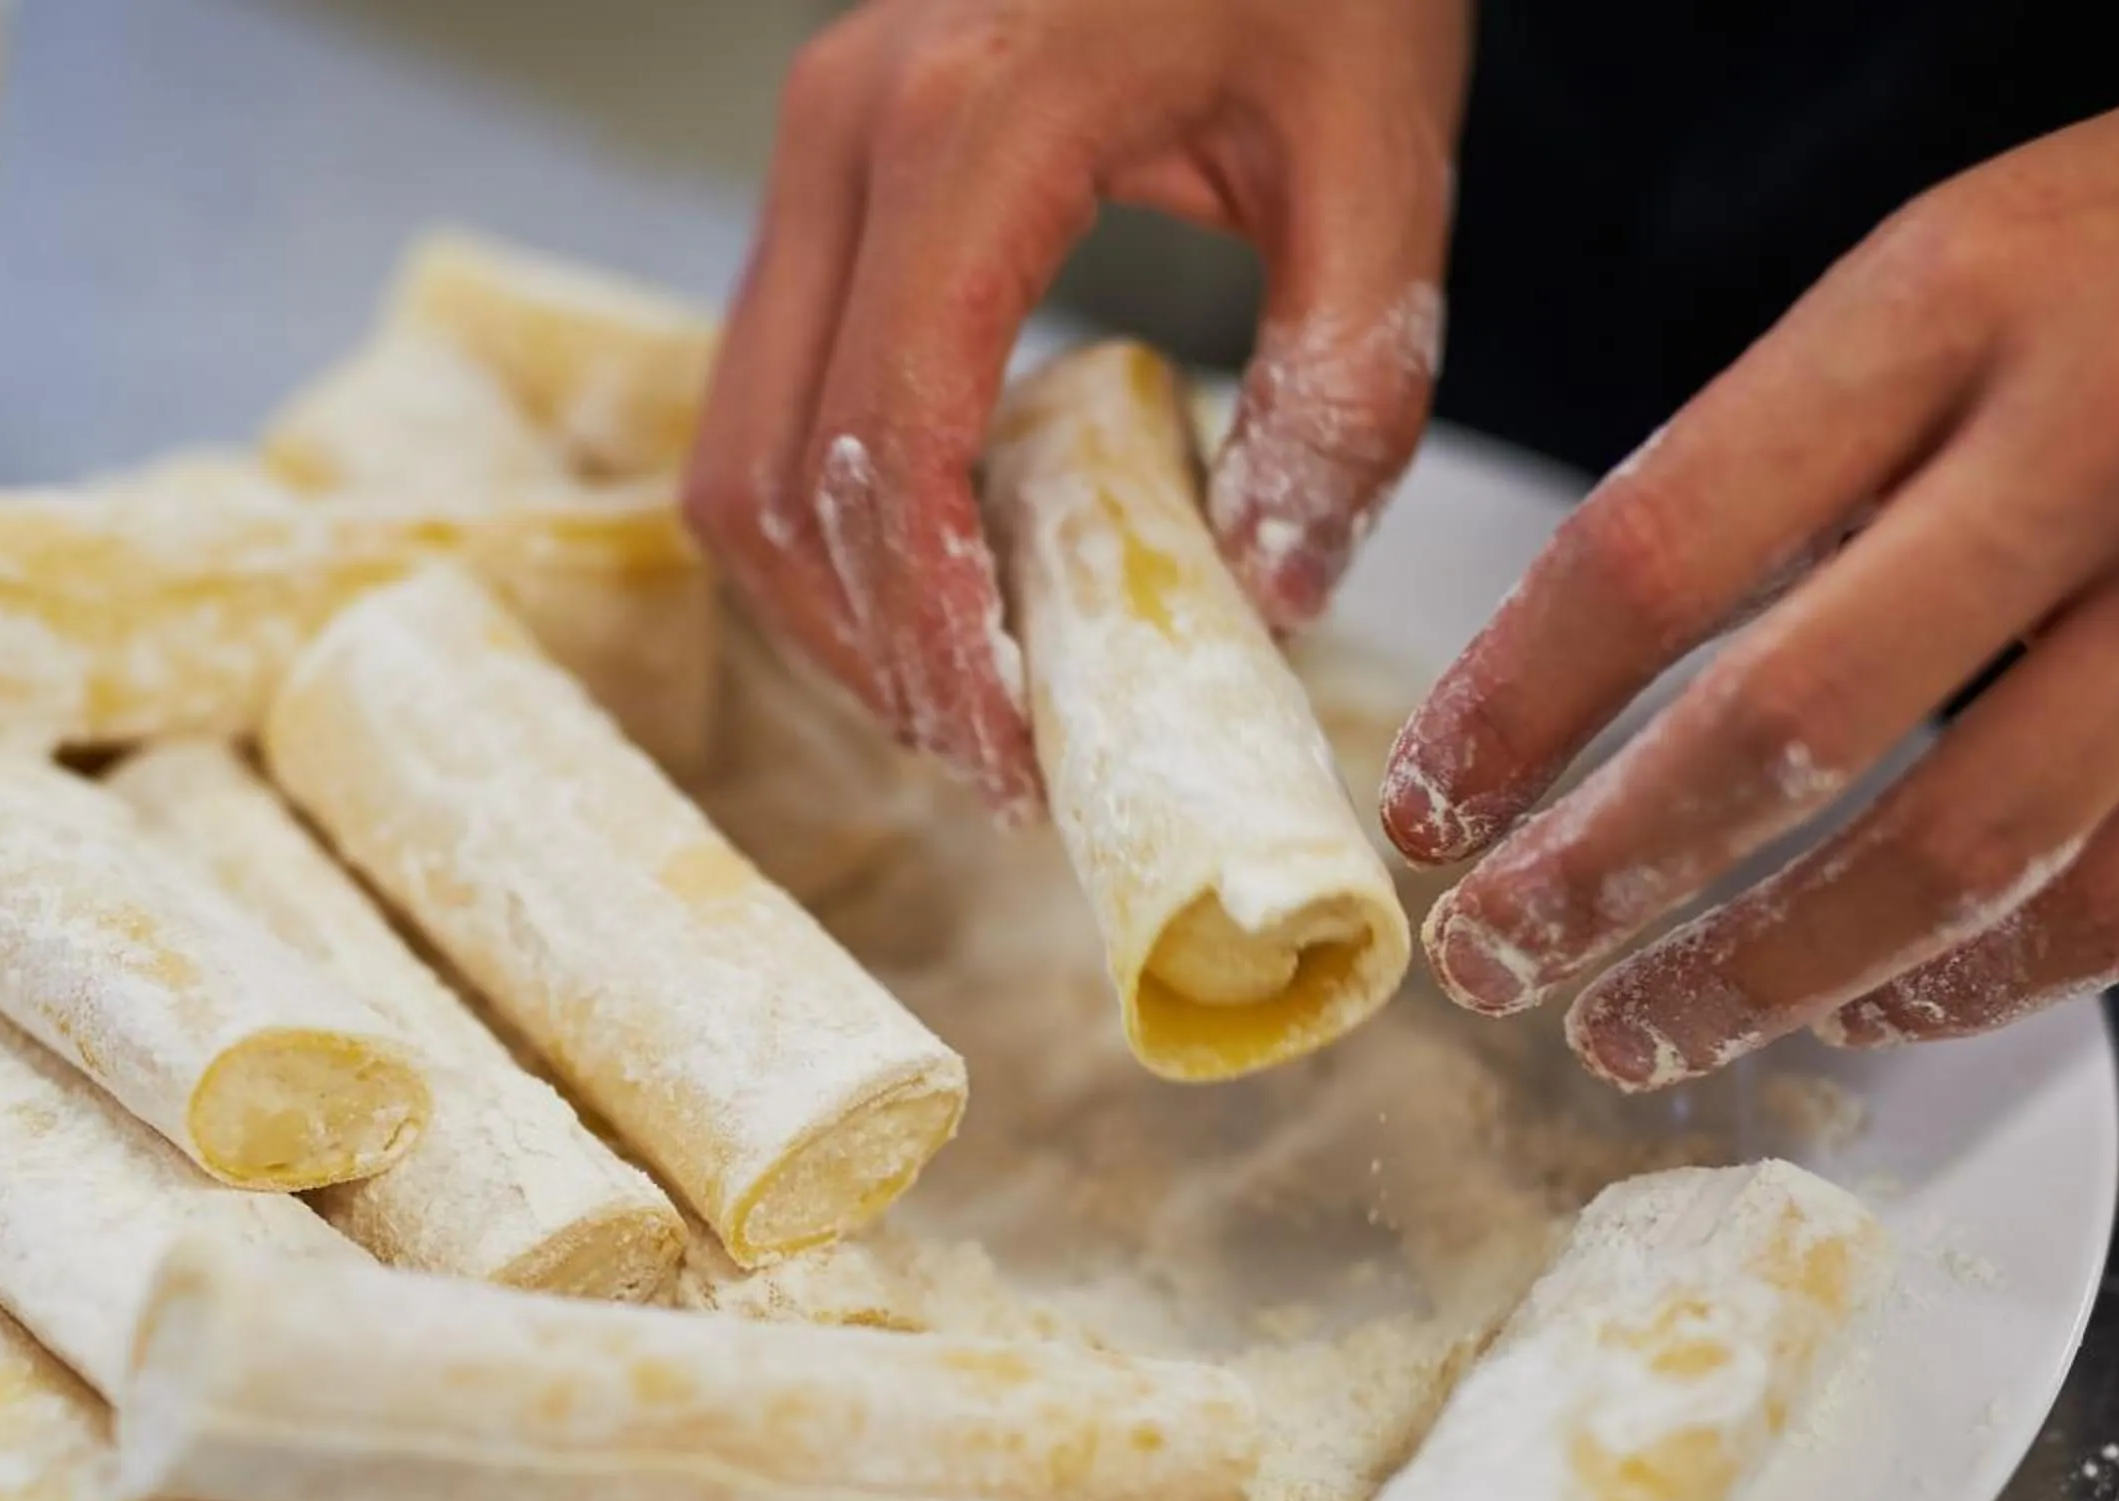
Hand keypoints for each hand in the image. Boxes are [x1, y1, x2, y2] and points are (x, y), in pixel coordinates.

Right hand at [688, 0, 1469, 810]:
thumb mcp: (1381, 147)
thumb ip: (1345, 384)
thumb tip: (1269, 597)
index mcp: (975, 125)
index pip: (890, 443)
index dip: (932, 627)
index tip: (1009, 748)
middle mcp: (847, 130)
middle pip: (771, 471)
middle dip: (868, 645)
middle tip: (988, 755)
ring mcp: (817, 138)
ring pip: (737, 442)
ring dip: (824, 593)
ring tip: (955, 688)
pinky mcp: (829, 160)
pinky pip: (771, 381)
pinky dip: (828, 508)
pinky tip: (939, 565)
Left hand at [1386, 58, 2118, 1088]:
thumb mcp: (1950, 272)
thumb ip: (1785, 453)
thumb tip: (1581, 683)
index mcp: (1954, 305)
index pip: (1656, 552)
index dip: (1511, 713)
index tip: (1427, 810)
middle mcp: (2099, 442)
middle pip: (1783, 730)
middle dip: (1600, 879)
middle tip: (1493, 961)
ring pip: (1957, 856)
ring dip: (1764, 974)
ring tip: (1635, 1030)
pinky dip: (1979, 984)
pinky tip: (1868, 1009)